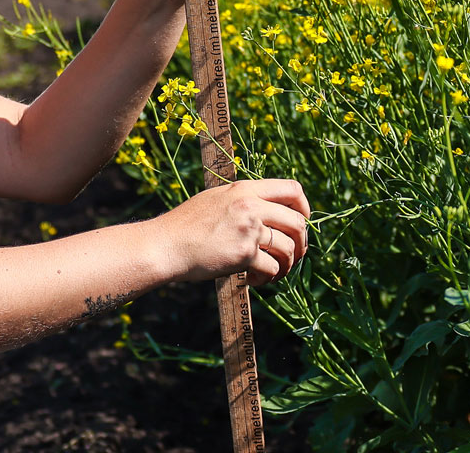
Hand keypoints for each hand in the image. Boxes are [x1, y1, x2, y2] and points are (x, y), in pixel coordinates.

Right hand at [152, 179, 310, 286]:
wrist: (165, 245)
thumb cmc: (186, 225)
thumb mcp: (215, 199)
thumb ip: (242, 200)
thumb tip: (269, 210)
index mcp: (244, 189)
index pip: (292, 189)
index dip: (304, 207)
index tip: (300, 223)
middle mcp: (250, 205)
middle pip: (298, 222)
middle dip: (302, 243)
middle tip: (294, 256)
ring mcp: (248, 229)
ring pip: (289, 248)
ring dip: (287, 266)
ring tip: (273, 273)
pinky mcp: (244, 254)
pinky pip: (272, 268)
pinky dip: (268, 278)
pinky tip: (253, 280)